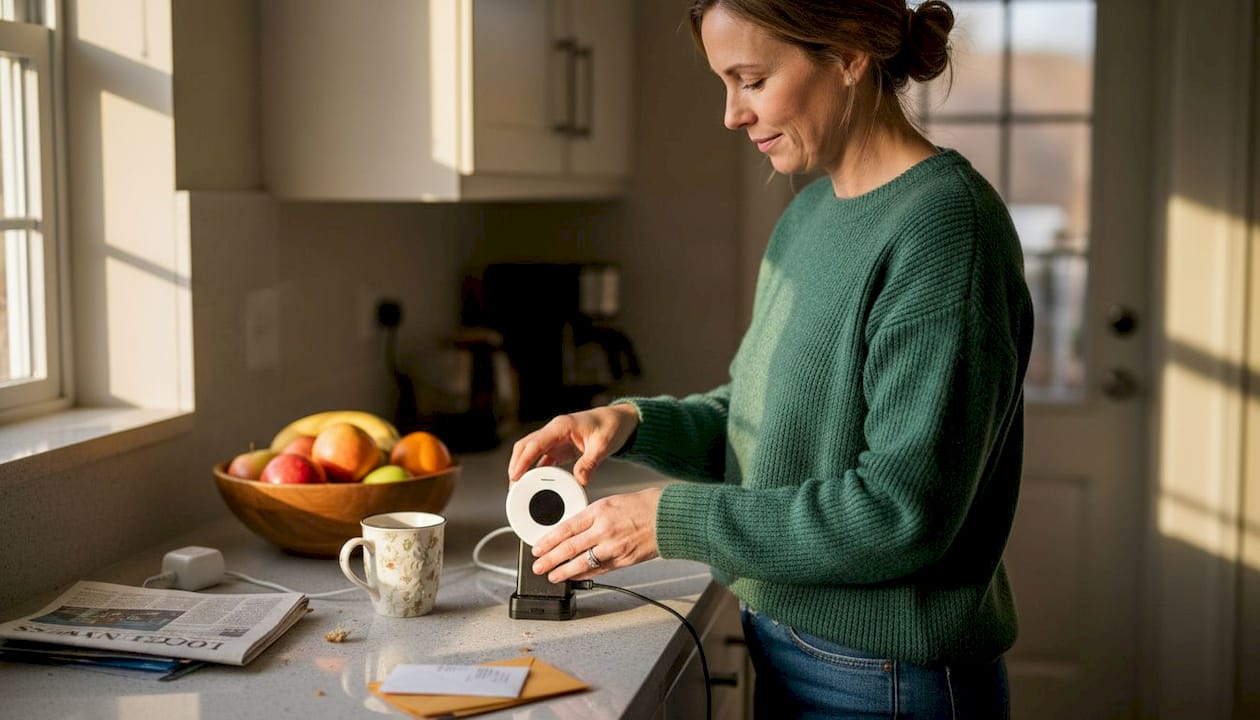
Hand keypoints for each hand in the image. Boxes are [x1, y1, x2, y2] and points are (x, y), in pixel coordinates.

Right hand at [508, 404, 639, 484]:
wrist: (619, 420)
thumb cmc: (611, 427)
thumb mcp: (603, 445)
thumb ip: (590, 462)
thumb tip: (581, 481)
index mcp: (561, 426)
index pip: (535, 443)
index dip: (523, 460)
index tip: (514, 476)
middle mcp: (554, 431)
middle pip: (525, 446)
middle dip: (516, 465)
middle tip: (513, 486)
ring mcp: (555, 439)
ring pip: (530, 452)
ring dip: (522, 467)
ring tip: (519, 488)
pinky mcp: (559, 447)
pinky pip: (541, 458)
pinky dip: (534, 470)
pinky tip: (533, 484)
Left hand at [529, 487, 662, 582]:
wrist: (669, 516)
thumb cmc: (644, 505)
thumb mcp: (611, 502)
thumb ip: (592, 517)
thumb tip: (573, 531)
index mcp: (599, 511)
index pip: (566, 528)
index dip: (548, 541)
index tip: (537, 548)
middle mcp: (604, 530)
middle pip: (569, 548)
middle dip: (549, 559)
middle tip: (537, 566)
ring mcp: (614, 547)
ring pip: (582, 563)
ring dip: (564, 572)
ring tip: (552, 576)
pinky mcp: (624, 560)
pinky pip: (599, 570)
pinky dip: (584, 574)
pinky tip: (575, 577)